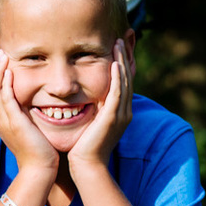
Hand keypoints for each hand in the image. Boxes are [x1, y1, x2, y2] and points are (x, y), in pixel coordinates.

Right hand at [0, 51, 57, 177]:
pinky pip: (4, 97)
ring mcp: (2, 119)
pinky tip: (9, 70)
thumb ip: (23, 114)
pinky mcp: (13, 121)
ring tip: (3, 55)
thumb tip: (28, 101)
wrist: (38, 168)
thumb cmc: (37, 150)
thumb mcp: (26, 128)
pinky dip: (4, 82)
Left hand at [66, 41, 133, 174]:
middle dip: (124, 57)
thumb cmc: (82, 148)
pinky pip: (118, 93)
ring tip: (118, 44)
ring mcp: (120, 114)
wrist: (86, 167)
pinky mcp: (113, 118)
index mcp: (118, 112)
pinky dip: (118, 78)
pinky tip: (115, 64)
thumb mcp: (88, 124)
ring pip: (125, 82)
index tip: (115, 47)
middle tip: (120, 39)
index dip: (120, 64)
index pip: (122, 82)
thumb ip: (88, 110)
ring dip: (122, 61)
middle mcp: (123, 111)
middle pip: (127, 78)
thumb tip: (78, 98)